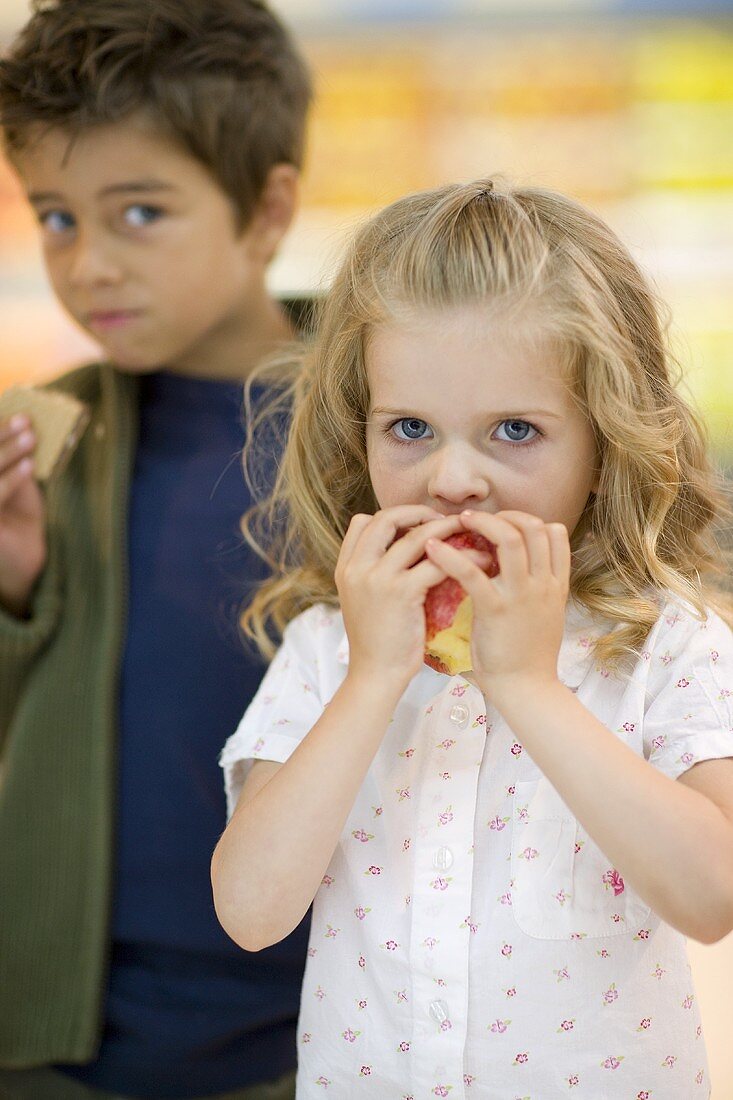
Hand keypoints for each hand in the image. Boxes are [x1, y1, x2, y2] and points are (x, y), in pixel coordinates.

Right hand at [0, 415, 45, 616]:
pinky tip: (30, 465)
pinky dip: (13, 477)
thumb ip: (15, 463)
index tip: (11, 410)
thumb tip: (23, 425)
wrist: (22, 568)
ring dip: (8, 450)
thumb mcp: (17, 487)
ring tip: (32, 436)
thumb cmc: (19, 522)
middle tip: (25, 418)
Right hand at [336, 506, 465, 696]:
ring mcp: (377, 579)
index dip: (393, 517)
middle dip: (418, 513)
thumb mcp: (363, 600)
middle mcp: (357, 568)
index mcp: (346, 567)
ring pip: (415, 535)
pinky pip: (436, 563)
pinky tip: (480, 561)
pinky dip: (462, 557)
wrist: (375, 675)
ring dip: (446, 528)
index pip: (363, 521)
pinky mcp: (401, 593)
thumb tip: (407, 547)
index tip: (417, 525)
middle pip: (386, 518)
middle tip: (445, 522)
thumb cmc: (377, 641)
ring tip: (468, 532)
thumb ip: (375, 572)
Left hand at [425, 509, 569, 702]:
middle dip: (504, 514)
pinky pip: (472, 573)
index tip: (504, 522)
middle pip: (533, 527)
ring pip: (510, 539)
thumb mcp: (545, 615)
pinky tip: (432, 549)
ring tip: (459, 522)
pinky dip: (450, 556)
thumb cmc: (529, 656)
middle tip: (477, 519)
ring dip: (482, 523)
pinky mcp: (496, 610)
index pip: (554, 534)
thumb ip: (537, 589)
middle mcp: (543, 584)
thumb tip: (519, 569)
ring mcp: (522, 595)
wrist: (527, 689)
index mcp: (555, 585)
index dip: (528, 520)